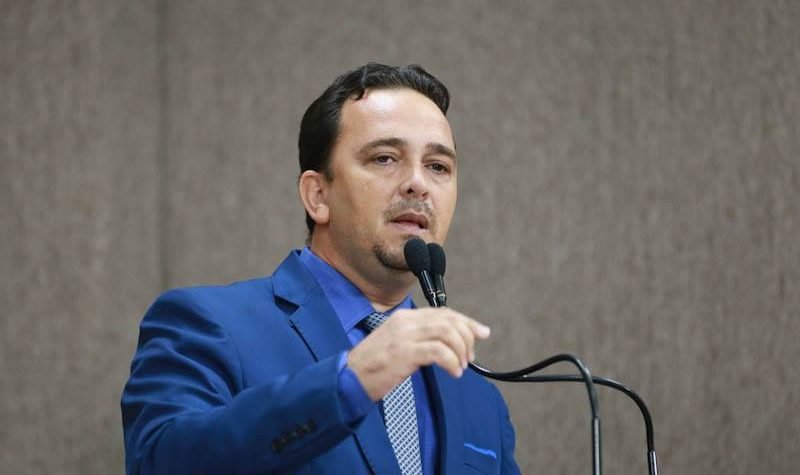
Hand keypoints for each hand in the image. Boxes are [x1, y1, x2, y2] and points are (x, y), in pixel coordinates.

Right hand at [346, 307, 490, 400]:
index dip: (466, 321)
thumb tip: (449, 343)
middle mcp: (406, 321)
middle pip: (449, 320)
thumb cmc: (373, 366)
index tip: (481, 333)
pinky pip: (438, 351)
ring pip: (447, 333)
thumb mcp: (398, 344)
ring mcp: (404, 335)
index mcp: (405, 316)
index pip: (443, 312)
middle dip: (467, 337)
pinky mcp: (404, 352)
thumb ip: (420, 338)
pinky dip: (451, 362)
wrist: (348, 378)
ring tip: (460, 367)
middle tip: (470, 357)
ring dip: (461, 351)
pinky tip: (453, 373)